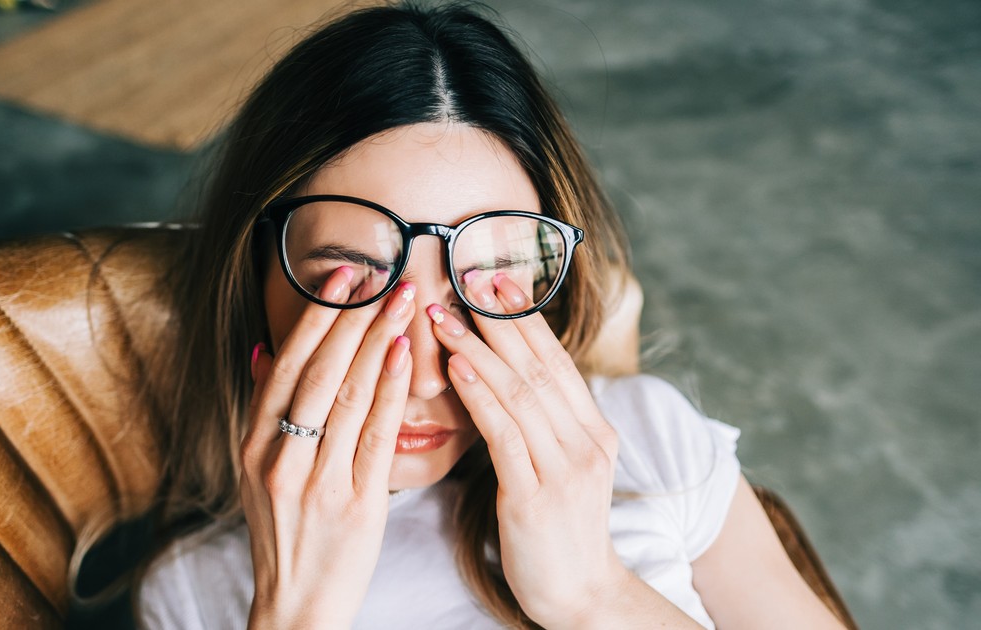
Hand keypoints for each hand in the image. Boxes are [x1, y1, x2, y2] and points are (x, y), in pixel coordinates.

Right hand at [239, 267, 415, 628]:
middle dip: (351, 317)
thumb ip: (262, 411)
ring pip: (346, 396)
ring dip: (376, 340)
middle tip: (383, 274)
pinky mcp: (354, 504)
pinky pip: (374, 436)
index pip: (285, 365)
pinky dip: (388, 391)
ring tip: (403, 300)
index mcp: (254, 445)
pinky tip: (404, 355)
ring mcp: (315, 481)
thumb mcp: (257, 471)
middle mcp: (278, 458)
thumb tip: (262, 350)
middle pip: (317, 372)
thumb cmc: (285, 532)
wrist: (296, 604)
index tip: (342, 275)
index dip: (315, 316)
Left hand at [427, 273, 628, 628]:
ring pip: (519, 392)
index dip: (525, 319)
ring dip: (478, 349)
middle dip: (500, 319)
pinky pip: (504, 434)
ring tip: (443, 316)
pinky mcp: (536, 496)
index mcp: (594, 431)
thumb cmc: (557, 531)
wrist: (579, 596)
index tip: (496, 280)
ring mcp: (565, 468)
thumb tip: (506, 377)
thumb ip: (544, 424)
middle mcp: (587, 442)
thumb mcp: (560, 468)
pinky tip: (455, 368)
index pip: (556, 361)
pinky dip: (479, 395)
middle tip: (467, 277)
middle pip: (539, 365)